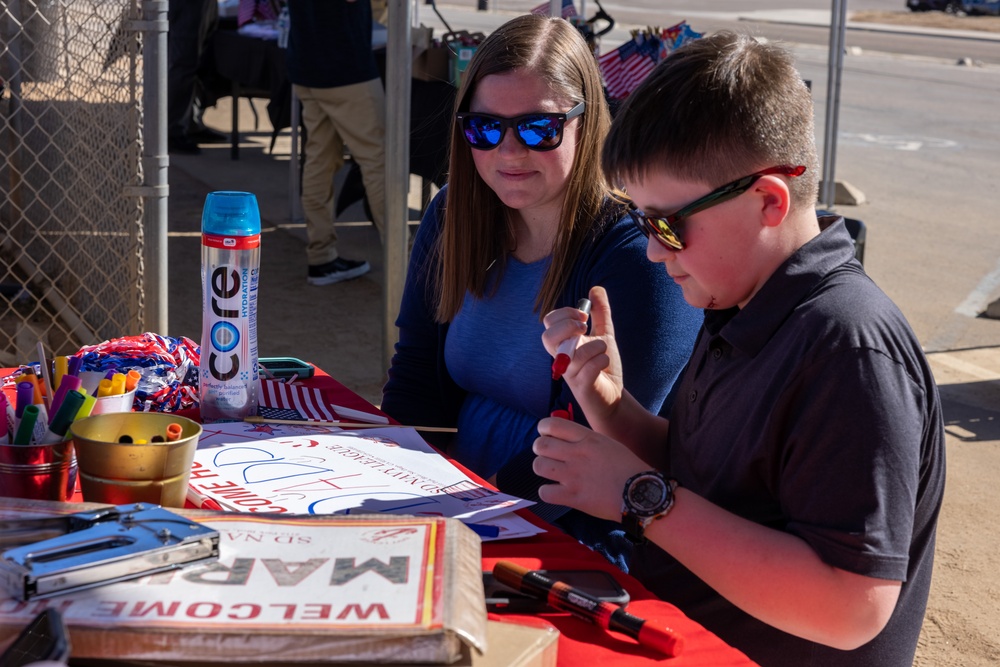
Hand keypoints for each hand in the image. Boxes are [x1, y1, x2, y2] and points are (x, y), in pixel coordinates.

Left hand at [532, 417, 646, 521]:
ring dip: (542, 469)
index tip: (546, 436)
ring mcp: (574, 476)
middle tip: (548, 457)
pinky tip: (556, 492)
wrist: (642, 493)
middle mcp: (577, 454)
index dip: (543, 430)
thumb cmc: (627, 468)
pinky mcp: (573, 497)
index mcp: (587, 438)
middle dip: (540, 450)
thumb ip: (585, 440)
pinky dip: (547, 493)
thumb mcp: (607, 443)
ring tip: (551, 474)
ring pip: (539, 466)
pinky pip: (544, 492)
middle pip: (540, 445)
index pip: (551, 424)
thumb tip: (565, 439)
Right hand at [541, 286, 623, 424]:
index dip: (564, 314)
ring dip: (595, 346)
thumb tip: (596, 288)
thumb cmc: (603, 368)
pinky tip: (605, 363)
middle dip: (568, 327)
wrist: (614, 398)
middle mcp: (562, 358)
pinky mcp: (582, 388)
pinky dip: (601, 361)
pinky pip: (589, 369)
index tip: (583, 315)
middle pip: (548, 338)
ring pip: (575, 353)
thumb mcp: (604, 335)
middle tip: (585, 329)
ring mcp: (570, 374)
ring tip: (603, 352)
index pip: (549, 323)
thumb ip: (600, 313)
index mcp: (564, 344)